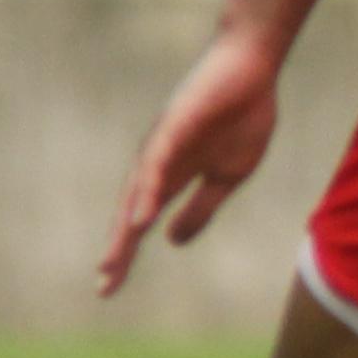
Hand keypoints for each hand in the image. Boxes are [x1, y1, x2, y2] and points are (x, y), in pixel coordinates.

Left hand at [98, 25, 285, 293]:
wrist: (253, 70)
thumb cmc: (242, 115)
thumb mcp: (228, 175)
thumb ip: (200, 208)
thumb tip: (172, 241)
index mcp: (172, 178)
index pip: (140, 221)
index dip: (126, 252)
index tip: (109, 287)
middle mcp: (157, 165)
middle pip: (129, 213)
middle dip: (118, 249)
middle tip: (105, 285)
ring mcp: (162, 146)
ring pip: (136, 193)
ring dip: (125, 227)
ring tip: (114, 260)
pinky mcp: (173, 128)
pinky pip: (155, 166)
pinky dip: (145, 194)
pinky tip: (141, 218)